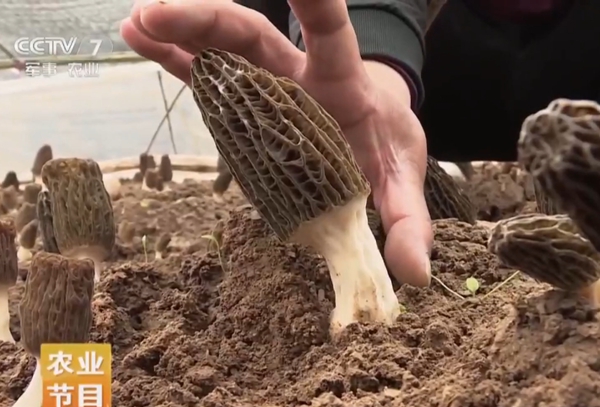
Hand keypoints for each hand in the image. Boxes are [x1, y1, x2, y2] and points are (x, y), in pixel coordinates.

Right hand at [121, 0, 432, 286]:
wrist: (374, 127)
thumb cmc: (386, 146)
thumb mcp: (402, 180)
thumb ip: (407, 222)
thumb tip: (413, 275)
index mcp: (341, 84)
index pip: (329, 32)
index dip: (313, 2)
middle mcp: (299, 74)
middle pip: (252, 35)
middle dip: (206, 21)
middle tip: (155, 15)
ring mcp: (269, 84)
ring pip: (223, 47)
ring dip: (180, 34)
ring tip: (136, 25)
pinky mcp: (248, 100)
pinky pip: (209, 74)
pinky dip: (177, 59)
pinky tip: (141, 42)